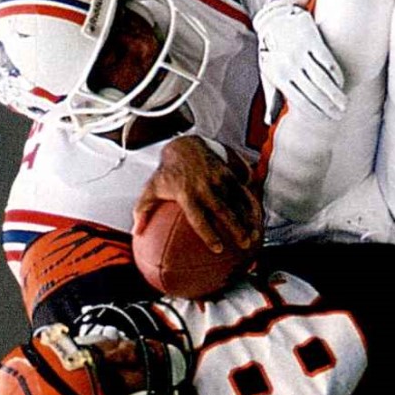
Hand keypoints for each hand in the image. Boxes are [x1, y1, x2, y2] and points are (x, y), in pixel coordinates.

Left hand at [132, 136, 261, 253]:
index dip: (208, 233)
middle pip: (224, 210)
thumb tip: (137, 232)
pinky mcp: (229, 173)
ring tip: (256, 235)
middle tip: (245, 243)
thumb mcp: (151, 189)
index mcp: (186, 193)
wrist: (185, 146)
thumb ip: (143, 210)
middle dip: (236, 227)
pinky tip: (258, 219)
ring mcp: (219, 178)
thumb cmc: (167, 173)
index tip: (217, 248)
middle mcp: (205, 186)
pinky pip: (243, 191)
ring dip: (248, 218)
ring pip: (238, 201)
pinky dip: (252, 204)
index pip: (198, 216)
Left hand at [253, 0, 346, 120]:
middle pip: (314, 93)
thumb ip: (272, 98)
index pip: (301, 101)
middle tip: (340, 116)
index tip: (326, 120)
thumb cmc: (271, 53)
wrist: (274, 20)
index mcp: (279, 77)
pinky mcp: (311, 39)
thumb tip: (269, 122)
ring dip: (336, 94)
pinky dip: (336, 74)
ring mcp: (301, 52)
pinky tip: (342, 83)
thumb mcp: (268, 75)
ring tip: (344, 103)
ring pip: (323, 79)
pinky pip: (327, 61)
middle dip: (328, 107)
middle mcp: (289, 66)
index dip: (315, 113)